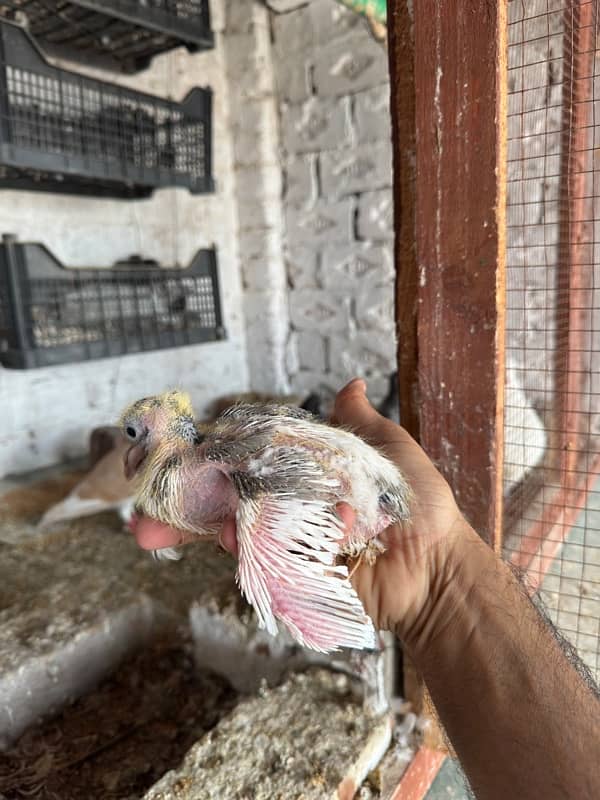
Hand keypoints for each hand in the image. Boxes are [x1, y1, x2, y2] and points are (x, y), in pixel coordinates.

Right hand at [130, 377, 471, 646]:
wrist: (437, 565)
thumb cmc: (418, 505)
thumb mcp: (391, 452)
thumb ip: (362, 424)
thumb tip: (350, 382)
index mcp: (304, 474)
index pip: (249, 460)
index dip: (213, 456)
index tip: (176, 450)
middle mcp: (287, 507)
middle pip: (227, 497)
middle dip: (182, 497)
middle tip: (140, 496)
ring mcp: (284, 542)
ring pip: (227, 529)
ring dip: (184, 526)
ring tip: (144, 528)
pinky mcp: (288, 574)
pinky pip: (249, 558)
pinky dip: (221, 547)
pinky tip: (192, 537)